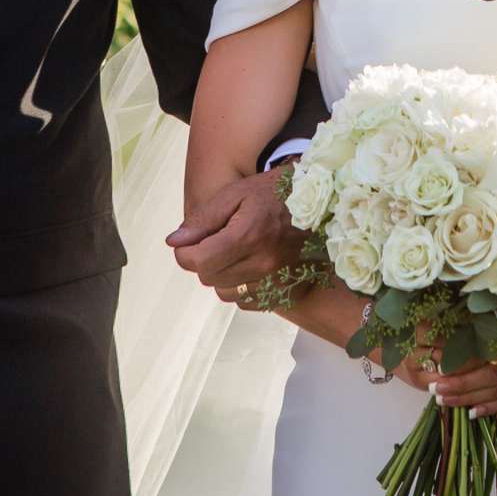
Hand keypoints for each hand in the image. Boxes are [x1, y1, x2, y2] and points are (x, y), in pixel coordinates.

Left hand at [168, 170, 302, 291]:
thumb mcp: (236, 193)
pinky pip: (246, 301)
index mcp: (248, 237)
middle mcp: (264, 265)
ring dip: (223, 274)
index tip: (189, 242)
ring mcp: (278, 282)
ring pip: (225, 292)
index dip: (185, 252)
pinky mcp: (287, 294)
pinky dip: (243, 285)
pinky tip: (253, 263)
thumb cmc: (274, 193)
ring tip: (238, 251)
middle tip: (218, 239)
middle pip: (209, 278)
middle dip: (204, 260)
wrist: (322, 203)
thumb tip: (174, 243)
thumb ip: (204, 219)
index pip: (197, 262)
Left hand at [381, 329, 496, 419]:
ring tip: (443, 401)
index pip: (486, 344)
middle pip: (491, 372)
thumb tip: (463, 319)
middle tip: (433, 387)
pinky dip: (494, 407)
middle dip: (460, 382)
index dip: (460, 351)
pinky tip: (473, 413)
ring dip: (470, 397)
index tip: (434, 353)